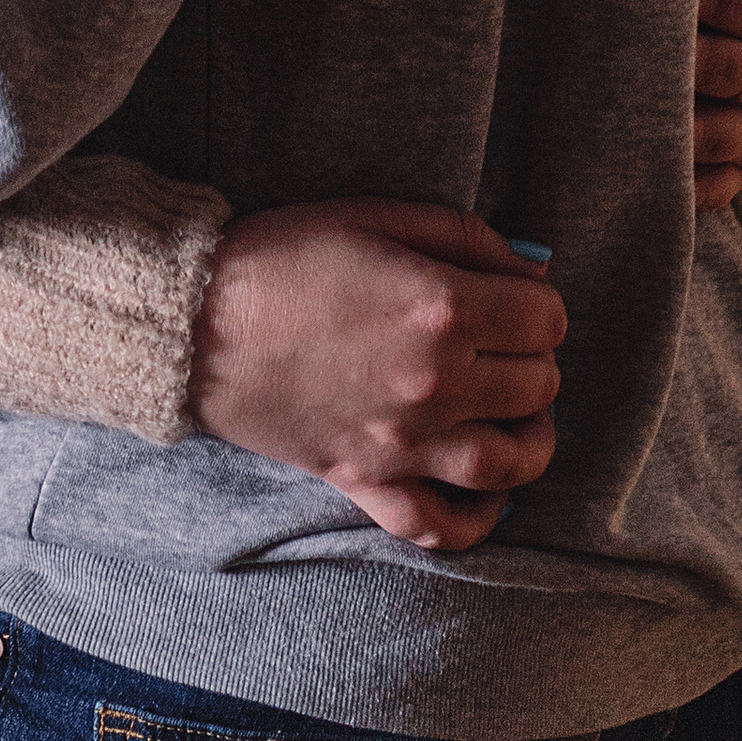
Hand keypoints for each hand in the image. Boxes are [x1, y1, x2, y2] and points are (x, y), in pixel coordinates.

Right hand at [188, 200, 565, 552]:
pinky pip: (440, 525)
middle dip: (533, 357)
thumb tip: (527, 270)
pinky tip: (486, 490)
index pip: (545, 318)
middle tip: (507, 342)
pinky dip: (477, 517)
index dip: (538, 302)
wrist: (197, 319)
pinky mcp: (367, 481)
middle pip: (538, 385)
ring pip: (512, 462)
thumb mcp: (375, 215)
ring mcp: (404, 442)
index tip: (516, 297)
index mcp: (441, 307)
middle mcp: (435, 382)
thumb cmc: (283, 255)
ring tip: (518, 412)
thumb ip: (462, 236)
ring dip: (532, 436)